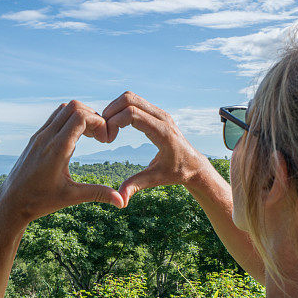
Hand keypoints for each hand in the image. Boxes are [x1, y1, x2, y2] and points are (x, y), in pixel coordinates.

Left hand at [0, 100, 124, 222]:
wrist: (11, 202)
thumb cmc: (39, 201)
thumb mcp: (71, 197)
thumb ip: (98, 194)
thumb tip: (122, 201)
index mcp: (57, 149)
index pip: (80, 116)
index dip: (98, 122)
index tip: (105, 139)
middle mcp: (46, 137)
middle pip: (73, 107)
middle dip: (92, 116)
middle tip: (100, 136)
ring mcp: (39, 136)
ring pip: (63, 109)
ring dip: (80, 116)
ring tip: (90, 136)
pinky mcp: (35, 138)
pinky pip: (55, 118)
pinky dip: (69, 120)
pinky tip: (76, 138)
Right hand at [102, 91, 206, 207]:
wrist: (194, 165)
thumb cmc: (177, 172)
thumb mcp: (156, 179)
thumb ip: (137, 185)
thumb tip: (120, 200)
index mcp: (162, 132)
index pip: (132, 114)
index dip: (114, 121)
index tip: (107, 138)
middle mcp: (162, 117)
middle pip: (129, 99)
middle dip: (111, 111)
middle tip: (103, 130)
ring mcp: (160, 113)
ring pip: (130, 97)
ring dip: (114, 109)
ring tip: (108, 129)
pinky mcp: (156, 113)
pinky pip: (134, 102)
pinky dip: (121, 109)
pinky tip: (116, 126)